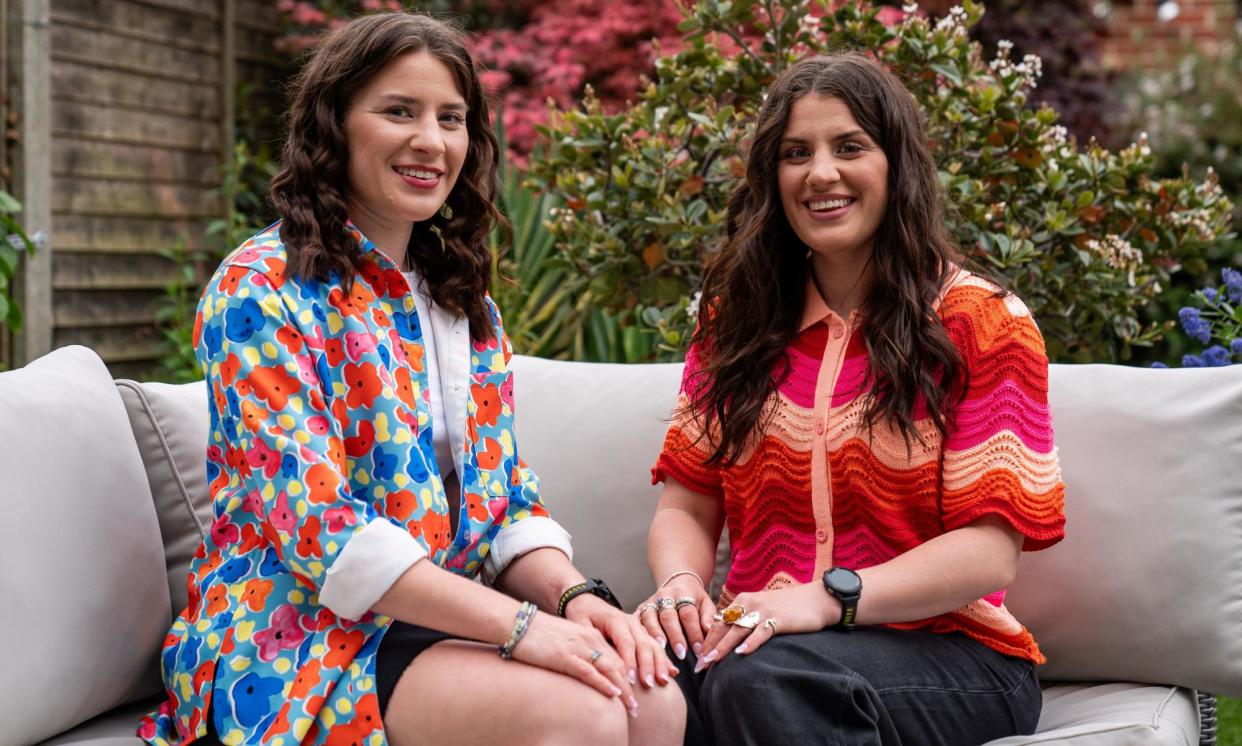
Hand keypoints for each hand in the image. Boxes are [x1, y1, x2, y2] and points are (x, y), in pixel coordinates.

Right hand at [511, 606, 641, 716]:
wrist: (519, 623)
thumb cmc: (540, 635)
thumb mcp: (568, 641)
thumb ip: (582, 653)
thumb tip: (592, 671)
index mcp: (592, 636)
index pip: (620, 657)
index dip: (632, 676)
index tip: (639, 691)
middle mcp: (590, 640)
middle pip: (620, 665)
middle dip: (632, 688)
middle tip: (638, 707)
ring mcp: (578, 648)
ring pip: (610, 669)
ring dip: (623, 690)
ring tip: (632, 707)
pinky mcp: (565, 657)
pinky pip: (589, 672)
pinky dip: (604, 683)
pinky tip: (614, 693)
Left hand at [565, 595, 677, 688]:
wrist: (586, 600)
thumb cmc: (581, 614)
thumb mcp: (579, 625)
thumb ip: (590, 642)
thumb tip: (596, 664)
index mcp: (615, 619)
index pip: (625, 642)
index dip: (629, 662)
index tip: (631, 680)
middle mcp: (630, 622)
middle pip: (643, 645)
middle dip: (648, 666)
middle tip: (649, 685)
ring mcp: (638, 626)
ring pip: (653, 645)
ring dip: (659, 664)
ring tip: (663, 681)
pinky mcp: (642, 632)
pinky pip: (656, 646)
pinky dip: (664, 659)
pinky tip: (672, 672)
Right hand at [635, 576, 716, 661]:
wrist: (678, 584)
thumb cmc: (695, 600)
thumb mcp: (706, 605)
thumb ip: (708, 618)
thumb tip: (709, 632)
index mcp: (683, 593)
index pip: (688, 613)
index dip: (693, 632)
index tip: (699, 649)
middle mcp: (664, 595)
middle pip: (668, 616)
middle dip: (675, 636)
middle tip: (682, 653)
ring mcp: (650, 602)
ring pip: (650, 618)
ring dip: (655, 634)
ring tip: (661, 649)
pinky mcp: (640, 609)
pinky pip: (638, 622)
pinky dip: (641, 634)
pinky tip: (645, 646)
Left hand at [694, 584, 839, 671]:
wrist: (817, 599)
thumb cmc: (789, 608)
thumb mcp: (762, 610)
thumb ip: (746, 620)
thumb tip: (729, 640)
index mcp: (742, 601)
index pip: (719, 623)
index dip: (706, 641)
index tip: (697, 659)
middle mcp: (749, 603)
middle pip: (724, 628)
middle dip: (709, 647)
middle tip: (698, 667)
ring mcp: (763, 610)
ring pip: (738, 630)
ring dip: (723, 647)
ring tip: (711, 661)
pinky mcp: (778, 619)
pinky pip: (761, 632)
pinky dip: (751, 643)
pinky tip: (742, 653)